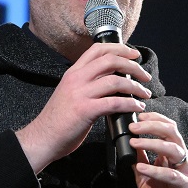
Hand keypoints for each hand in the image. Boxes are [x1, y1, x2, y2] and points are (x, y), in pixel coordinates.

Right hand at [16, 43, 150, 172]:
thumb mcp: (70, 93)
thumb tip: (110, 82)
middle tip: (145, 75)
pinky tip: (137, 107)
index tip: (134, 55)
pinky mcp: (85, 110)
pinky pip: (114, 102)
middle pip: (111, 60)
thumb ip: (86, 84)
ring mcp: (80, 94)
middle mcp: (77, 79)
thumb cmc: (57, 120)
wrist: (42, 138)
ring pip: (115, 81)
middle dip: (133, 66)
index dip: (119, 48)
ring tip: (145, 94)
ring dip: (136, 87)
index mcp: (73, 73)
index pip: (98, 50)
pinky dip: (130, 104)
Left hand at [129, 112, 187, 187]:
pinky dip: (156, 169)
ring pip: (173, 149)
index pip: (167, 128)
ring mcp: (187, 172)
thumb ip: (139, 160)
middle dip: (152, 126)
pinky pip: (172, 175)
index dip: (154, 119)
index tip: (136, 116)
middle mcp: (182, 159)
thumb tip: (127, 145)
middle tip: (133, 126)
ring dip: (152, 143)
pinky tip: (142, 167)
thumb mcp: (145, 178)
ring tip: (134, 142)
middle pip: (172, 132)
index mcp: (174, 154)